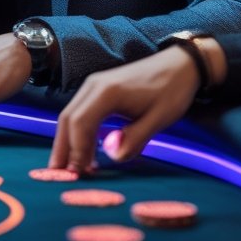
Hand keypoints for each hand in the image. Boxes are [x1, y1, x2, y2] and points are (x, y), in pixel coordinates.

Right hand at [49, 46, 200, 172]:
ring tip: (71, 168)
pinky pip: (81, 111)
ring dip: (69, 141)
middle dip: (63, 148)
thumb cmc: (171, 91)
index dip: (76, 150)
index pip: (80, 123)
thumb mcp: (158, 120)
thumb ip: (134, 139)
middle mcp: (94, 86)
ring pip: (71, 115)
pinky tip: (86, 151)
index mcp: (107, 92)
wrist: (179, 65)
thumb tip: (110, 155)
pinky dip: (79, 132)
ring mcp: (94, 85)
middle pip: (68, 118)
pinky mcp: (99, 89)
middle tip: (60, 175)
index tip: (78, 173)